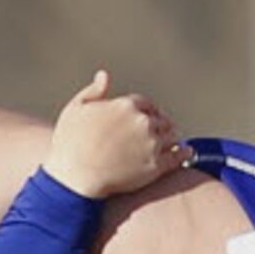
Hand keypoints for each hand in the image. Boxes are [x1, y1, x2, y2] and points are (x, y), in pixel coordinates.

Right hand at [46, 69, 187, 199]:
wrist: (74, 178)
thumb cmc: (69, 144)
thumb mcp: (75, 109)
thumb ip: (93, 91)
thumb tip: (104, 75)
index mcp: (126, 105)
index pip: (145, 104)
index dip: (144, 111)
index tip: (144, 118)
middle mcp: (143, 122)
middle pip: (161, 119)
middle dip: (158, 124)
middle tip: (158, 132)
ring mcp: (152, 144)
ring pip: (172, 136)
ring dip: (171, 138)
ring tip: (170, 143)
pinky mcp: (157, 166)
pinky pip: (179, 157)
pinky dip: (184, 153)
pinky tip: (185, 153)